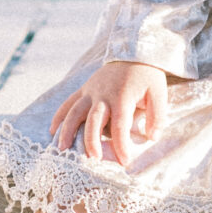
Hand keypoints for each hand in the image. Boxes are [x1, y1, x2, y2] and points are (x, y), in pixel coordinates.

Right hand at [50, 61, 168, 167]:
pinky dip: (59, 116)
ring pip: (75, 112)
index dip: (121, 145)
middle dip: (92, 141)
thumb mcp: (159, 92)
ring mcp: (91, 91)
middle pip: (93, 120)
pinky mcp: (84, 89)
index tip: (124, 162)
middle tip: (94, 159)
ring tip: (62, 149)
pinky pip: (68, 103)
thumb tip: (152, 137)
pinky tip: (53, 131)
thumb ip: (157, 116)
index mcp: (122, 97)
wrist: (133, 51)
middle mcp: (103, 95)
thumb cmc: (147, 75)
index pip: (120, 126)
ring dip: (67, 130)